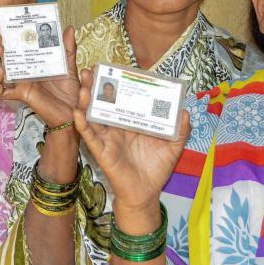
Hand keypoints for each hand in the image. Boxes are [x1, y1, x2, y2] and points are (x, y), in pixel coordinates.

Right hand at [0, 27, 79, 126]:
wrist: (73, 112)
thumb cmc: (69, 91)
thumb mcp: (69, 65)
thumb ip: (68, 48)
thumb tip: (68, 28)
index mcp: (29, 66)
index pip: (9, 52)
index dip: (0, 42)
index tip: (1, 30)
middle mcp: (20, 75)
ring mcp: (18, 85)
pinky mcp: (20, 95)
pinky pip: (0, 92)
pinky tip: (1, 72)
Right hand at [73, 68, 189, 214]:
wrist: (145, 195)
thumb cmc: (156, 170)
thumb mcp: (173, 148)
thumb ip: (180, 131)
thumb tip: (185, 112)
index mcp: (132, 123)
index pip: (123, 100)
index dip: (117, 85)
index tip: (114, 69)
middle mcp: (117, 128)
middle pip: (105, 103)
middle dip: (96, 87)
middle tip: (92, 70)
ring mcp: (107, 138)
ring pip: (94, 116)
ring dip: (86, 101)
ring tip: (84, 86)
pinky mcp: (102, 151)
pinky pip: (90, 136)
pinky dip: (83, 125)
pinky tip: (78, 113)